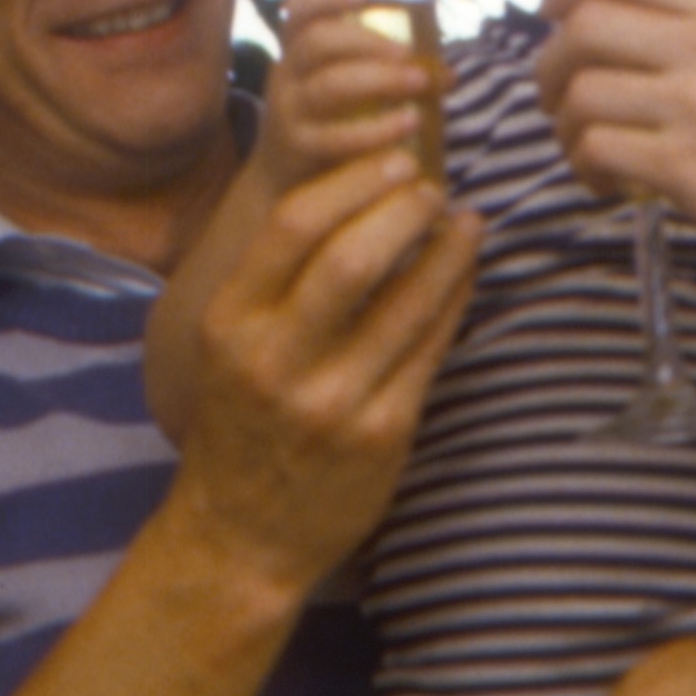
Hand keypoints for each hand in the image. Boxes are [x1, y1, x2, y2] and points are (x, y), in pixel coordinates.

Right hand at [171, 146, 475, 602]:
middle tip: (431, 186)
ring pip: (406, 301)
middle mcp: (276, 360)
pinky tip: (463, 275)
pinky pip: (430, 350)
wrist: (240, 535)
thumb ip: (274, 280)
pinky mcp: (381, 435)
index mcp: (231, 324)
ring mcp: (332, 401)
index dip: (353, 181)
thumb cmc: (239, 426)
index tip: (390, 160)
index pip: (294, 224)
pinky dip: (454, 301)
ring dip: (446, 250)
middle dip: (403, 206)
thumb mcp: (230, 346)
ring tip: (464, 221)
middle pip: (351, 254)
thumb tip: (349, 193)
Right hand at [255, 0, 441, 192]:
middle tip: (408, 53)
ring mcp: (289, 112)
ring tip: (419, 83)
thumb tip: (445, 75)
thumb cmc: (327, 124)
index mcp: (298, 51)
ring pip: (329, 86)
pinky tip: (408, 123)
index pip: (300, 10)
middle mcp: (287, 75)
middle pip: (317, 42)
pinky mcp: (298, 148)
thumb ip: (385, 75)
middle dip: (367, 41)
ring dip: (380, 79)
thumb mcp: (343, 91)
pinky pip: (335, 136)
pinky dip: (376, 129)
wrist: (287, 184)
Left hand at [535, 0, 695, 396]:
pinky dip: (585, 170)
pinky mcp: (683, 164)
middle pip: (585, 26)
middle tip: (555, 96)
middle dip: (550, 63)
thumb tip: (644, 21)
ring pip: (580, 92)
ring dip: (566, 126)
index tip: (553, 11)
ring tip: (586, 151)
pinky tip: (607, 185)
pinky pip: (595, 150)